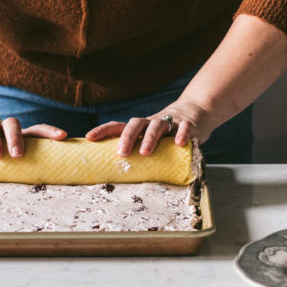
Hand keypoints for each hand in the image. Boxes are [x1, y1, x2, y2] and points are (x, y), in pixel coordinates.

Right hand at [0, 74, 68, 158]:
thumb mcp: (7, 152)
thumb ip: (21, 166)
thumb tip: (41, 189)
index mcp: (17, 133)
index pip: (36, 129)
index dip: (49, 131)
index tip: (62, 136)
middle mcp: (2, 127)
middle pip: (13, 125)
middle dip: (17, 139)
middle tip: (18, 155)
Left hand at [85, 99, 216, 156]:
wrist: (197, 111)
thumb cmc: (170, 132)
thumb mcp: (154, 139)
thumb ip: (142, 152)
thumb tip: (120, 176)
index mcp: (142, 127)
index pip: (119, 126)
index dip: (104, 130)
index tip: (89, 137)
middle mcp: (153, 122)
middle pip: (136, 124)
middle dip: (127, 137)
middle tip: (121, 154)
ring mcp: (171, 121)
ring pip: (157, 125)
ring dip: (150, 138)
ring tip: (145, 152)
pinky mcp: (188, 124)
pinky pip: (184, 127)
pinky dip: (181, 134)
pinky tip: (178, 143)